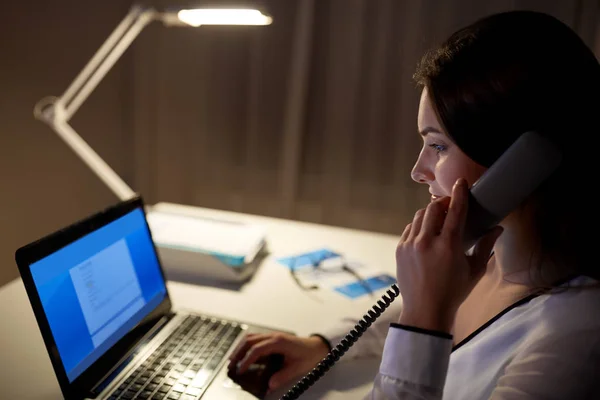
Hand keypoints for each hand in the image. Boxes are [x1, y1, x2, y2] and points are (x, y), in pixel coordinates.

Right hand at [227, 332, 328, 392]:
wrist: (317, 346)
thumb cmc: (308, 355)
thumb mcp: (297, 368)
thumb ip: (282, 376)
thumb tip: (269, 385)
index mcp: (278, 342)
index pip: (257, 349)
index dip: (246, 360)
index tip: (240, 370)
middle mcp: (273, 336)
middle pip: (249, 341)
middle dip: (238, 352)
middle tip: (231, 365)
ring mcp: (272, 336)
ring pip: (250, 338)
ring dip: (240, 348)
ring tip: (233, 360)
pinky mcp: (271, 338)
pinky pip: (255, 339)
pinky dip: (246, 346)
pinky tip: (243, 354)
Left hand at [395, 178, 502, 332]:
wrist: (425, 310)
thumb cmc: (454, 292)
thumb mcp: (474, 270)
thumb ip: (486, 246)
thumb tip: (498, 228)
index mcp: (448, 246)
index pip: (455, 211)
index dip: (459, 193)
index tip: (461, 182)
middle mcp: (427, 242)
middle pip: (433, 208)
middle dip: (443, 202)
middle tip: (451, 204)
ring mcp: (410, 245)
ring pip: (420, 216)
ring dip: (430, 212)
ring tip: (439, 218)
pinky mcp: (400, 250)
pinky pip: (410, 228)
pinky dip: (419, 225)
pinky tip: (427, 231)